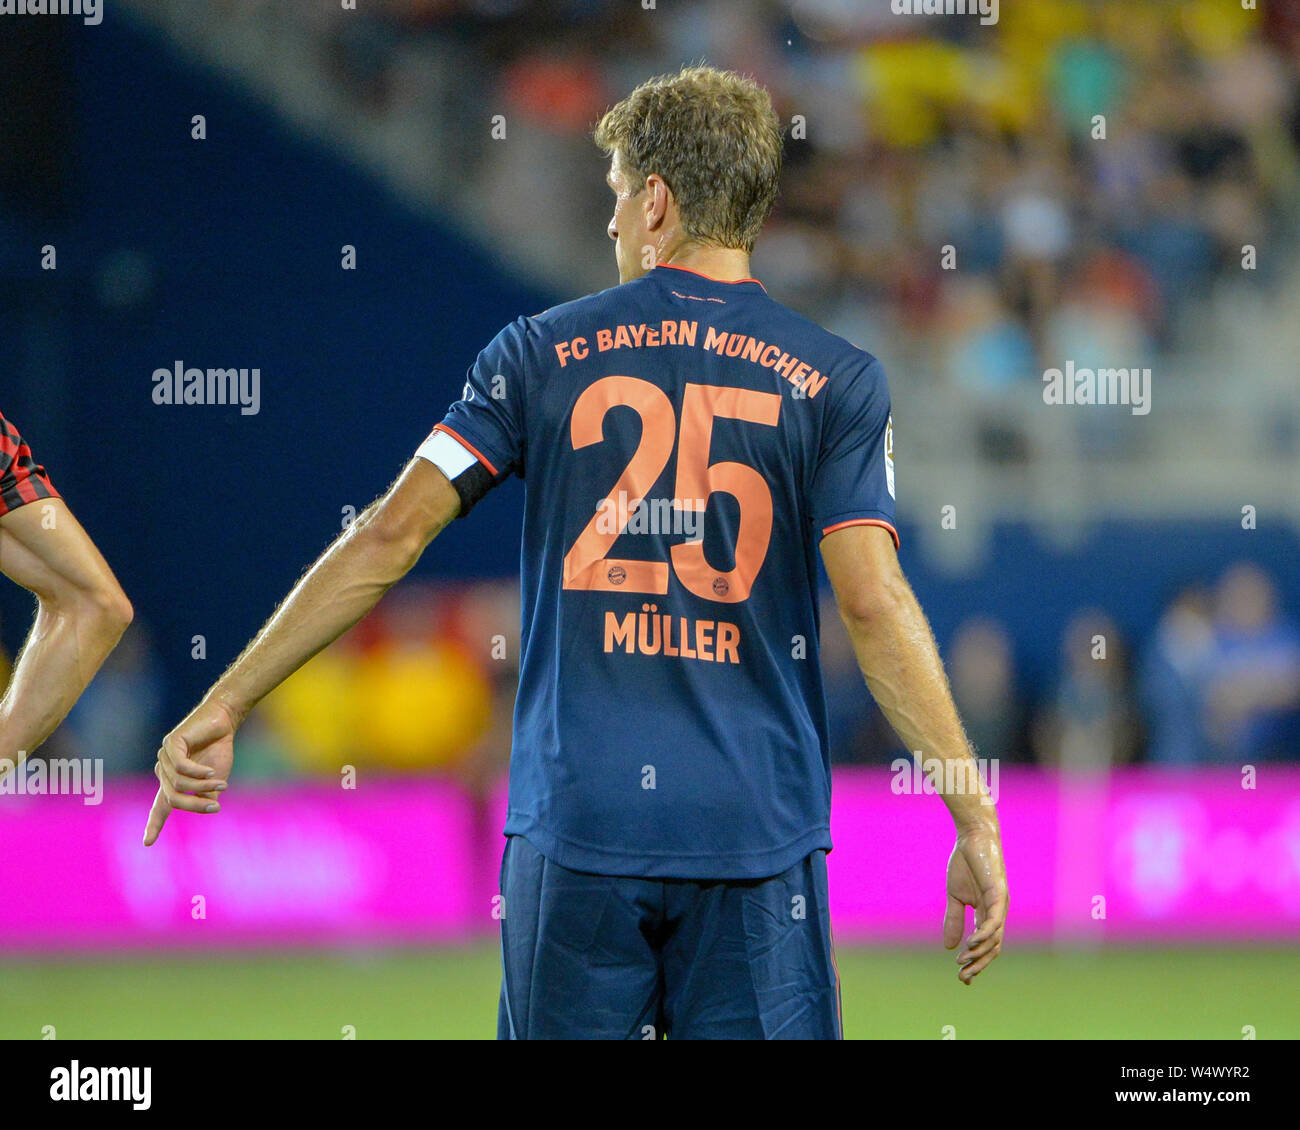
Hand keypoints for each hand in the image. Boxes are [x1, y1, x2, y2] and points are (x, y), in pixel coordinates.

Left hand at [142, 698, 239, 845]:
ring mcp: (165, 756)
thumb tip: (204, 808)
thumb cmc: (219, 748)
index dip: (154, 824)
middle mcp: (164, 769)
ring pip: (178, 783)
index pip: (161, 805)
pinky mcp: (171, 743)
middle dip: (194, 805)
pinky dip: (198, 772)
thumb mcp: (215, 780)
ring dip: (202, 786)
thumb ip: (206, 795)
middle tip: (216, 808)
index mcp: (172, 780)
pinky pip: (181, 766)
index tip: (147, 843)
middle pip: (173, 797)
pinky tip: (212, 772)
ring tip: (222, 784)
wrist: (223, 720)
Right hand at [942, 825, 1007, 984]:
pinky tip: (971, 942)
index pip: (986, 945)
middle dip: (978, 965)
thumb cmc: (966, 864)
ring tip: (963, 962)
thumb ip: (954, 919)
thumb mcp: (955, 896)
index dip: (975, 962)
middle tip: (963, 977)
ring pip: (994, 938)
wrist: (972, 838)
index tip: (962, 977)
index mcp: (987, 914)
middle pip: (992, 948)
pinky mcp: (998, 893)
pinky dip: (983, 934)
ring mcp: (1000, 904)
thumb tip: (950, 947)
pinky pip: (993, 920)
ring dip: (979, 953)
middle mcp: (997, 913)